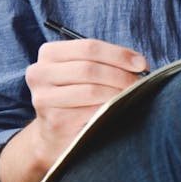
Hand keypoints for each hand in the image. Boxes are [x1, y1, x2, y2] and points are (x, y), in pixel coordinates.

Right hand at [24, 38, 148, 163]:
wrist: (53, 135)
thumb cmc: (76, 97)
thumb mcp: (83, 71)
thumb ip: (105, 61)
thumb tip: (139, 63)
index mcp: (48, 54)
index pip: (88, 46)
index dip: (118, 54)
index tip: (141, 64)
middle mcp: (39, 73)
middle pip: (90, 68)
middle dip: (120, 74)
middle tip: (139, 82)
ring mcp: (44, 98)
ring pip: (91, 90)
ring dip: (117, 92)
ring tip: (132, 95)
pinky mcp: (55, 121)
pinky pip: (90, 111)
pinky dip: (109, 109)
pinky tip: (119, 109)